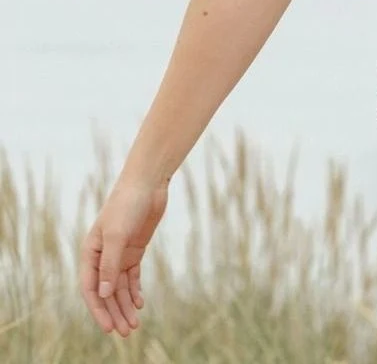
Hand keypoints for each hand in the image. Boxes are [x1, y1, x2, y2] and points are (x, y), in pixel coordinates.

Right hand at [79, 177, 168, 336]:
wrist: (148, 184)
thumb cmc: (127, 205)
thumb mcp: (117, 235)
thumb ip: (111, 265)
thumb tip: (105, 295)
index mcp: (90, 253)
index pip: (91, 289)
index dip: (99, 310)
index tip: (108, 327)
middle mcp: (102, 256)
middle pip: (106, 292)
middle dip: (114, 312)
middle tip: (125, 332)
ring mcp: (119, 253)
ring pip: (120, 287)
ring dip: (125, 305)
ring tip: (133, 325)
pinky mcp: (135, 249)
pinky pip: (132, 276)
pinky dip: (134, 290)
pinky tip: (139, 303)